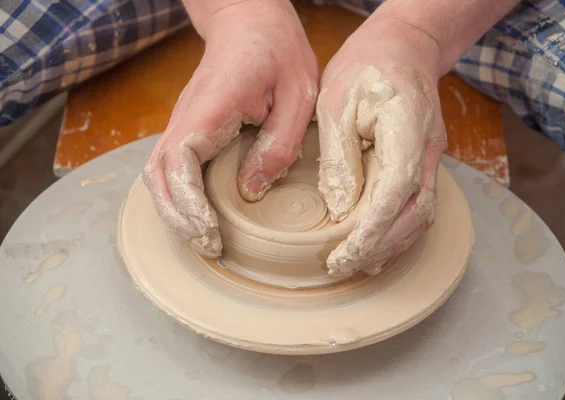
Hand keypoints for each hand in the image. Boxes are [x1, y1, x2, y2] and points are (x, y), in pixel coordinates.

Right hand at [142, 0, 317, 256]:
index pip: (179, 160)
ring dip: (175, 212)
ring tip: (204, 240)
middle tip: (209, 247)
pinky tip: (199, 217)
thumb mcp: (297, 95)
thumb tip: (251, 191)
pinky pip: (169, 169)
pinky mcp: (188, 130)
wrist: (249, 23)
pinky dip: (178, 199)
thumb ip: (277, 144)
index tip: (209, 229)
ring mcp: (182, 123)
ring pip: (157, 175)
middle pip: (157, 176)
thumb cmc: (277, 52)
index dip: (188, 202)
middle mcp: (185, 117)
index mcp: (211, 106)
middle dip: (179, 218)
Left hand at [316, 15, 446, 275]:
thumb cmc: (367, 64)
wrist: (404, 45)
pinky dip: (398, 232)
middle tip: (340, 266)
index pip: (395, 194)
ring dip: (391, 246)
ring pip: (422, 216)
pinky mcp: (425, 163)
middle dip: (379, 248)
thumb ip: (339, 156)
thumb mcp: (336, 101)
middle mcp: (430, 151)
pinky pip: (418, 206)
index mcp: (409, 131)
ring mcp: (433, 158)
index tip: (343, 256)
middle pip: (414, 215)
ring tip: (357, 264)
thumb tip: (338, 207)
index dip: (371, 232)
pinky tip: (376, 245)